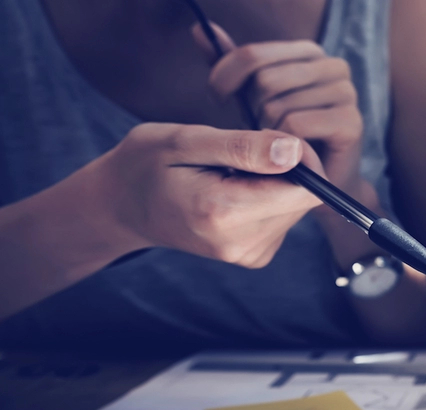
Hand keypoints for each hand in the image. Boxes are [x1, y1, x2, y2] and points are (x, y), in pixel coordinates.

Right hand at [80, 122, 322, 267]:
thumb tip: (295, 152)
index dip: (301, 157)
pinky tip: (234, 189)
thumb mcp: (186, 141)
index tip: (271, 137)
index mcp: (223, 214)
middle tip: (241, 153)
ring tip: (231, 173)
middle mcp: (240, 244)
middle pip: (303, 200)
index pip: (303, 190)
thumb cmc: (147, 163)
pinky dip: (268, 197)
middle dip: (286, 169)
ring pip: (296, 208)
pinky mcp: (254, 256)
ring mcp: (248, 256)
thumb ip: (243, 147)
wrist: (122, 205)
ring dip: (275, 182)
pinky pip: (283, 218)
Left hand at [192, 24, 364, 194]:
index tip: (217, 98)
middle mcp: (333, 66)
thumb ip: (231, 64)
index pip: (253, 55)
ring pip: (278, 106)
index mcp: (309, 52)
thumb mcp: (250, 96)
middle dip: (252, 111)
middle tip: (260, 131)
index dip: (224, 76)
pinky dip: (283, 146)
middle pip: (265, 81)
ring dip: (267, 133)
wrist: (316, 184)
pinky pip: (296, 126)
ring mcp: (346, 93)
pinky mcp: (351, 122)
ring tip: (276, 146)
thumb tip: (199, 28)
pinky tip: (288, 156)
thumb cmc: (281, 137)